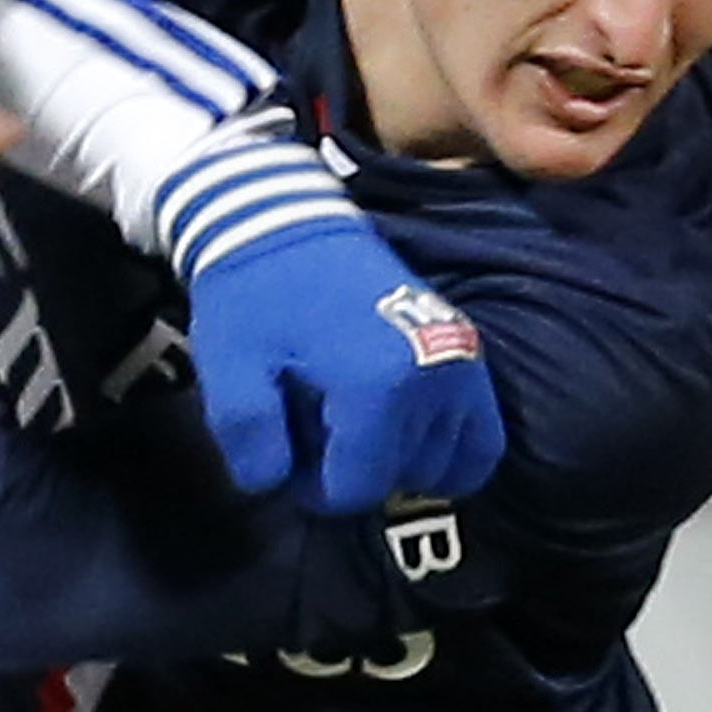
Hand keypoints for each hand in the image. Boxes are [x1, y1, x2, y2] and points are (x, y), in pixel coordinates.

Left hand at [178, 220, 502, 513]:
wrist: (286, 222)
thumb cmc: (256, 298)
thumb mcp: (230, 372)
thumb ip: (249, 441)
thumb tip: (275, 484)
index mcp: (379, 387)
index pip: (355, 488)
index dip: (311, 488)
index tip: (286, 453)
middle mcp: (435, 379)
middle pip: (397, 478)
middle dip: (350, 468)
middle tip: (312, 429)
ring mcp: (463, 365)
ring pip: (440, 466)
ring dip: (394, 460)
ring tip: (351, 422)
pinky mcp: (472, 353)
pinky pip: (481, 440)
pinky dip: (443, 450)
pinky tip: (398, 431)